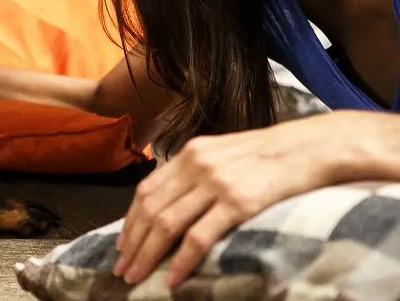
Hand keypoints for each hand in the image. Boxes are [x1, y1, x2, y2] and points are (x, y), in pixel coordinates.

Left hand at [113, 112, 353, 289]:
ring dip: (148, 255)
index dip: (130, 220)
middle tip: (121, 269)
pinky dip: (182, 261)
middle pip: (151, 210)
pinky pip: (199, 237)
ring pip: (167, 224)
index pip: (146, 190)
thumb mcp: (222, 153)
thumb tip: (171, 202)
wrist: (309, 148)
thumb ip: (196, 172)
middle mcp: (195, 165)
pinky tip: (173, 279)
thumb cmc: (268, 155)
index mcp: (189, 153)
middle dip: (132, 244)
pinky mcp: (237, 202)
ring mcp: (215, 183)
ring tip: (136, 278)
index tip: (121, 245)